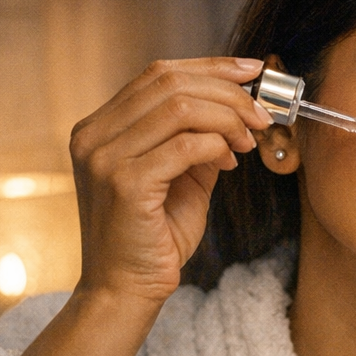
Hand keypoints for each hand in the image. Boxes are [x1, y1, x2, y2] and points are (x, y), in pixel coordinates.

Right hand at [69, 57, 272, 304]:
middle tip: (261, 116)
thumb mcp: (182, 179)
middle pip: (170, 82)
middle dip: (228, 93)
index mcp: (101, 127)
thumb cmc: (154, 238)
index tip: (253, 70)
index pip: (157, 74)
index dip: (210, 67)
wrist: (126, 289)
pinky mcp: (124, 183)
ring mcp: (104, 157)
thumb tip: (238, 112)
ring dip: (228, 119)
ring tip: (250, 142)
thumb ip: (199, 142)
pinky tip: (230, 164)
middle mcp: (94, 135)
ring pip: (180, 107)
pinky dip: (217, 147)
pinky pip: (185, 145)